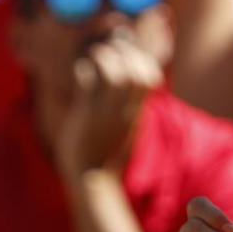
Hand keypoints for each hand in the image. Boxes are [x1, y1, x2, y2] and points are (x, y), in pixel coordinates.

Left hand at [54, 33, 161, 177]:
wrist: (93, 180)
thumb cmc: (106, 152)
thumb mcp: (124, 126)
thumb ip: (127, 106)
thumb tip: (125, 86)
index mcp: (137, 111)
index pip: (150, 77)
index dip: (141, 58)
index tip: (128, 54)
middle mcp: (125, 110)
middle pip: (137, 72)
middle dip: (125, 52)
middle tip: (111, 51)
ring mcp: (106, 113)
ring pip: (115, 75)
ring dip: (104, 57)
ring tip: (96, 57)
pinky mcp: (86, 116)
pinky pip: (87, 84)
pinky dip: (84, 69)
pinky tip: (81, 71)